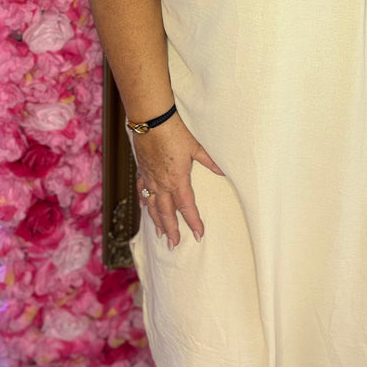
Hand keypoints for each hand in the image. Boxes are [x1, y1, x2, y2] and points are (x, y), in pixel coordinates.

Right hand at [133, 112, 223, 247]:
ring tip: (160, 234)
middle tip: (174, 244)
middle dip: (172, 230)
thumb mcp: (196, 147)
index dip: (193, 222)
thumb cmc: (175, 132)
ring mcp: (150, 178)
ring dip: (157, 221)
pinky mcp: (142, 170)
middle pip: (166, 212)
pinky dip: (145, 201)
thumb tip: (224, 171)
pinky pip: (143, 190)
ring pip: (152, 205)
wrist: (151, 121)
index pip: (186, 207)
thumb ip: (210, 161)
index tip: (199, 235)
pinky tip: (145, 206)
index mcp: (177, 180)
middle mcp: (162, 183)